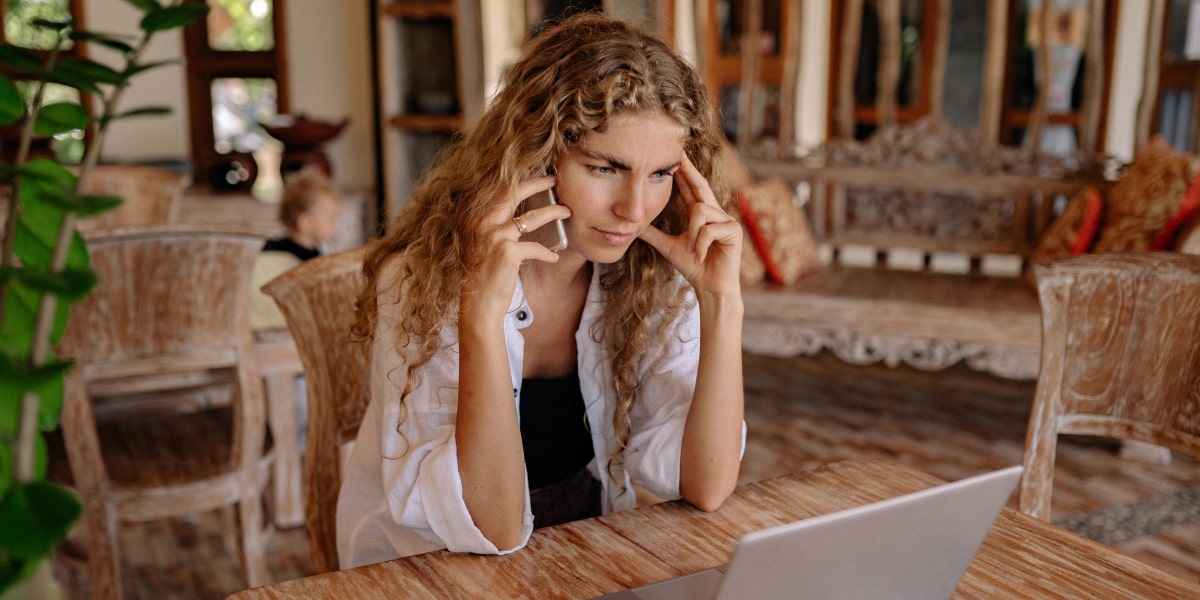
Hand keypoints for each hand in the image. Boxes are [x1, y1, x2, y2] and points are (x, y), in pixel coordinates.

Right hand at [462, 175, 571, 316]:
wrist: (478, 305)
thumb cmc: (484, 277)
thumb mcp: (486, 247)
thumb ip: (498, 229)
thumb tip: (524, 218)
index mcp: (477, 220)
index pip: (501, 193)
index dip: (521, 183)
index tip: (538, 178)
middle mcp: (483, 223)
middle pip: (514, 194)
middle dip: (537, 183)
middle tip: (554, 179)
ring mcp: (494, 236)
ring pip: (532, 218)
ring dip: (553, 212)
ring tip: (566, 211)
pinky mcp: (507, 252)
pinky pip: (536, 247)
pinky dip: (547, 253)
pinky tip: (554, 257)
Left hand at [638, 153, 741, 297]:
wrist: (710, 288)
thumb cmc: (694, 267)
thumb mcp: (668, 246)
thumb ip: (653, 234)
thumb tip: (633, 225)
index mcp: (702, 214)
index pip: (691, 188)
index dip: (683, 171)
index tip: (673, 156)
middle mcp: (717, 213)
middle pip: (700, 185)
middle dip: (688, 169)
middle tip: (678, 152)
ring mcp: (727, 220)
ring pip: (700, 211)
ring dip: (692, 234)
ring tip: (693, 251)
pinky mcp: (734, 231)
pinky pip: (709, 229)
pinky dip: (701, 245)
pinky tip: (701, 258)